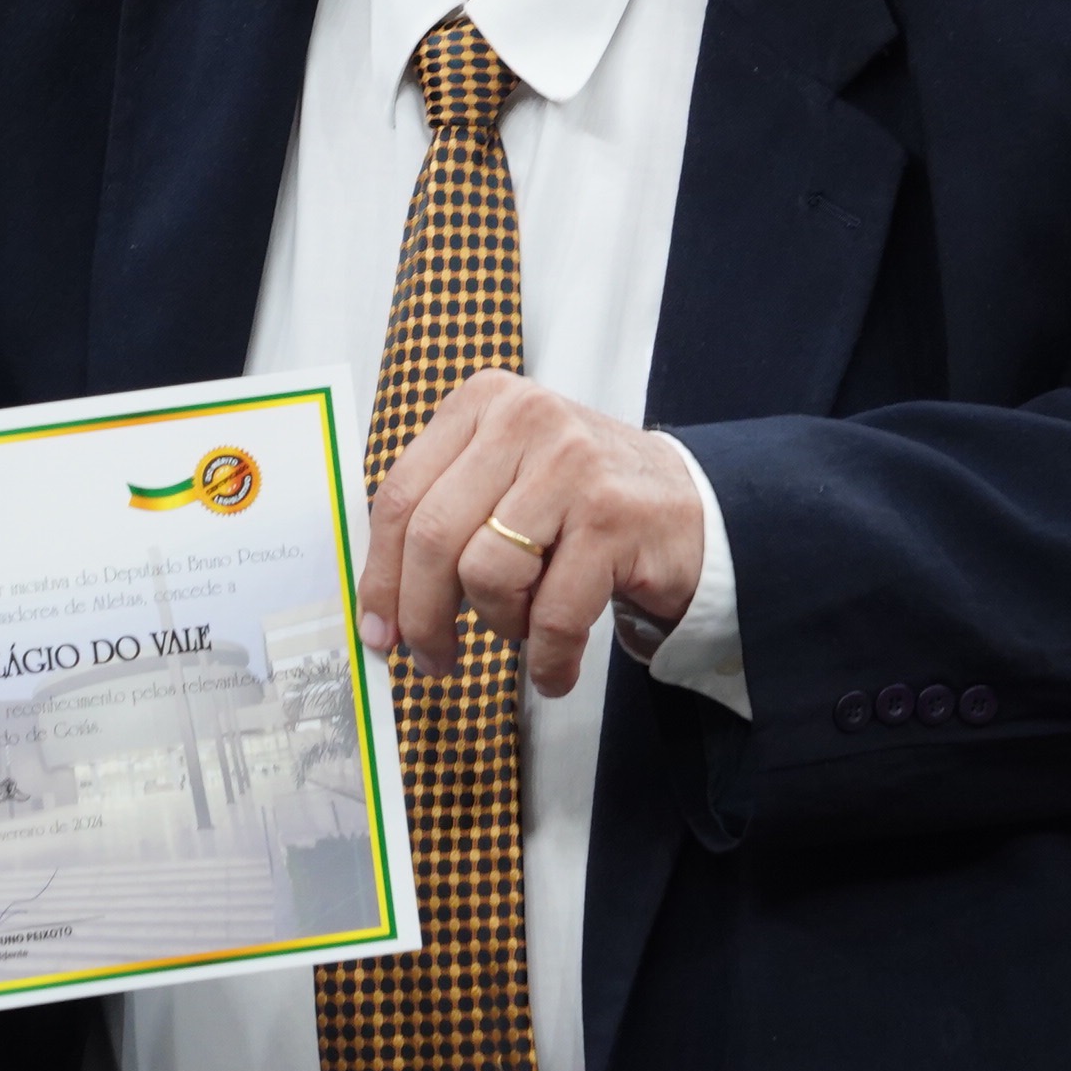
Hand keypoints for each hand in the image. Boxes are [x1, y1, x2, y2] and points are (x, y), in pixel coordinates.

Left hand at [359, 370, 703, 696]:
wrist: (693, 507)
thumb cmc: (581, 502)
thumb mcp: (504, 478)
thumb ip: (442, 514)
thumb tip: (379, 600)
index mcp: (483, 402)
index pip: (400, 495)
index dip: (380, 574)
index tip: (377, 628)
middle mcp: (525, 420)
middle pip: (432, 536)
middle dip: (422, 615)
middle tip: (432, 658)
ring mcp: (572, 464)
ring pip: (485, 573)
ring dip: (499, 624)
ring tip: (524, 628)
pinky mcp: (613, 517)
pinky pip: (551, 613)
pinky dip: (547, 658)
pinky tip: (555, 668)